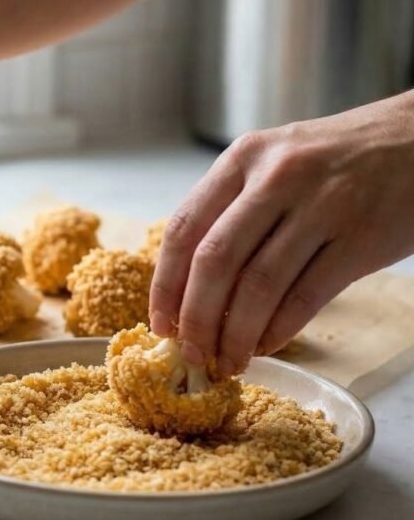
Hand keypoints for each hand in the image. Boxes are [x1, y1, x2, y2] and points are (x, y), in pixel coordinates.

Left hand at [150, 91, 413, 374]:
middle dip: (196, 318)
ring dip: (236, 334)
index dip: (165, 285)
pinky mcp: (360, 238)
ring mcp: (322, 206)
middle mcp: (276, 177)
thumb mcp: (275, 161)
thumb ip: (233, 209)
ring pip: (258, 285)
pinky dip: (279, 329)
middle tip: (192, 353)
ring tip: (229, 361)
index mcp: (243, 158)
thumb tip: (188, 288)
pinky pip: (305, 296)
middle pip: (214, 262)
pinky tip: (266, 346)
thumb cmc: (337, 159)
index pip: (184, 229)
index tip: (159, 324)